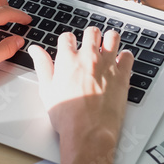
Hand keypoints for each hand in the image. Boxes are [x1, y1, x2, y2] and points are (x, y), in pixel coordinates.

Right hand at [29, 27, 132, 151]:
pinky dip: (125, 56)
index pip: (67, 37)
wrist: (88, 132)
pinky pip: (128, 56)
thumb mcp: (46, 90)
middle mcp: (88, 57)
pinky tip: (120, 62)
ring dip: (109, 40)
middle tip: (90, 45)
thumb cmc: (67, 116)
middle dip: (90, 36)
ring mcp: (107, 65)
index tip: (70, 47)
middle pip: (91, 32)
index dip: (68, 41)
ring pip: (112, 37)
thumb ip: (42, 66)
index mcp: (68, 60)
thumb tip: (35, 50)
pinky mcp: (122, 75)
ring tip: (107, 47)